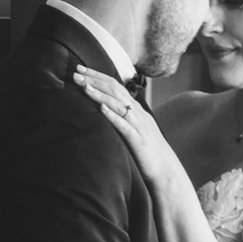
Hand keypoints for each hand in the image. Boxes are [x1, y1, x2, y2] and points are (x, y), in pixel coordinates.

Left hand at [73, 69, 193, 209]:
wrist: (166, 171)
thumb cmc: (148, 153)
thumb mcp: (134, 130)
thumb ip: (123, 118)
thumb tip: (103, 109)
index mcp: (136, 109)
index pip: (115, 86)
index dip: (97, 76)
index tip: (80, 70)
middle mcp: (138, 113)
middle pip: (115, 90)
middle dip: (94, 80)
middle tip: (76, 72)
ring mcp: (139, 126)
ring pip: (118, 104)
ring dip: (99, 94)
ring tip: (83, 87)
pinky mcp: (138, 140)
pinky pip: (124, 126)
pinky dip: (113, 116)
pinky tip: (101, 109)